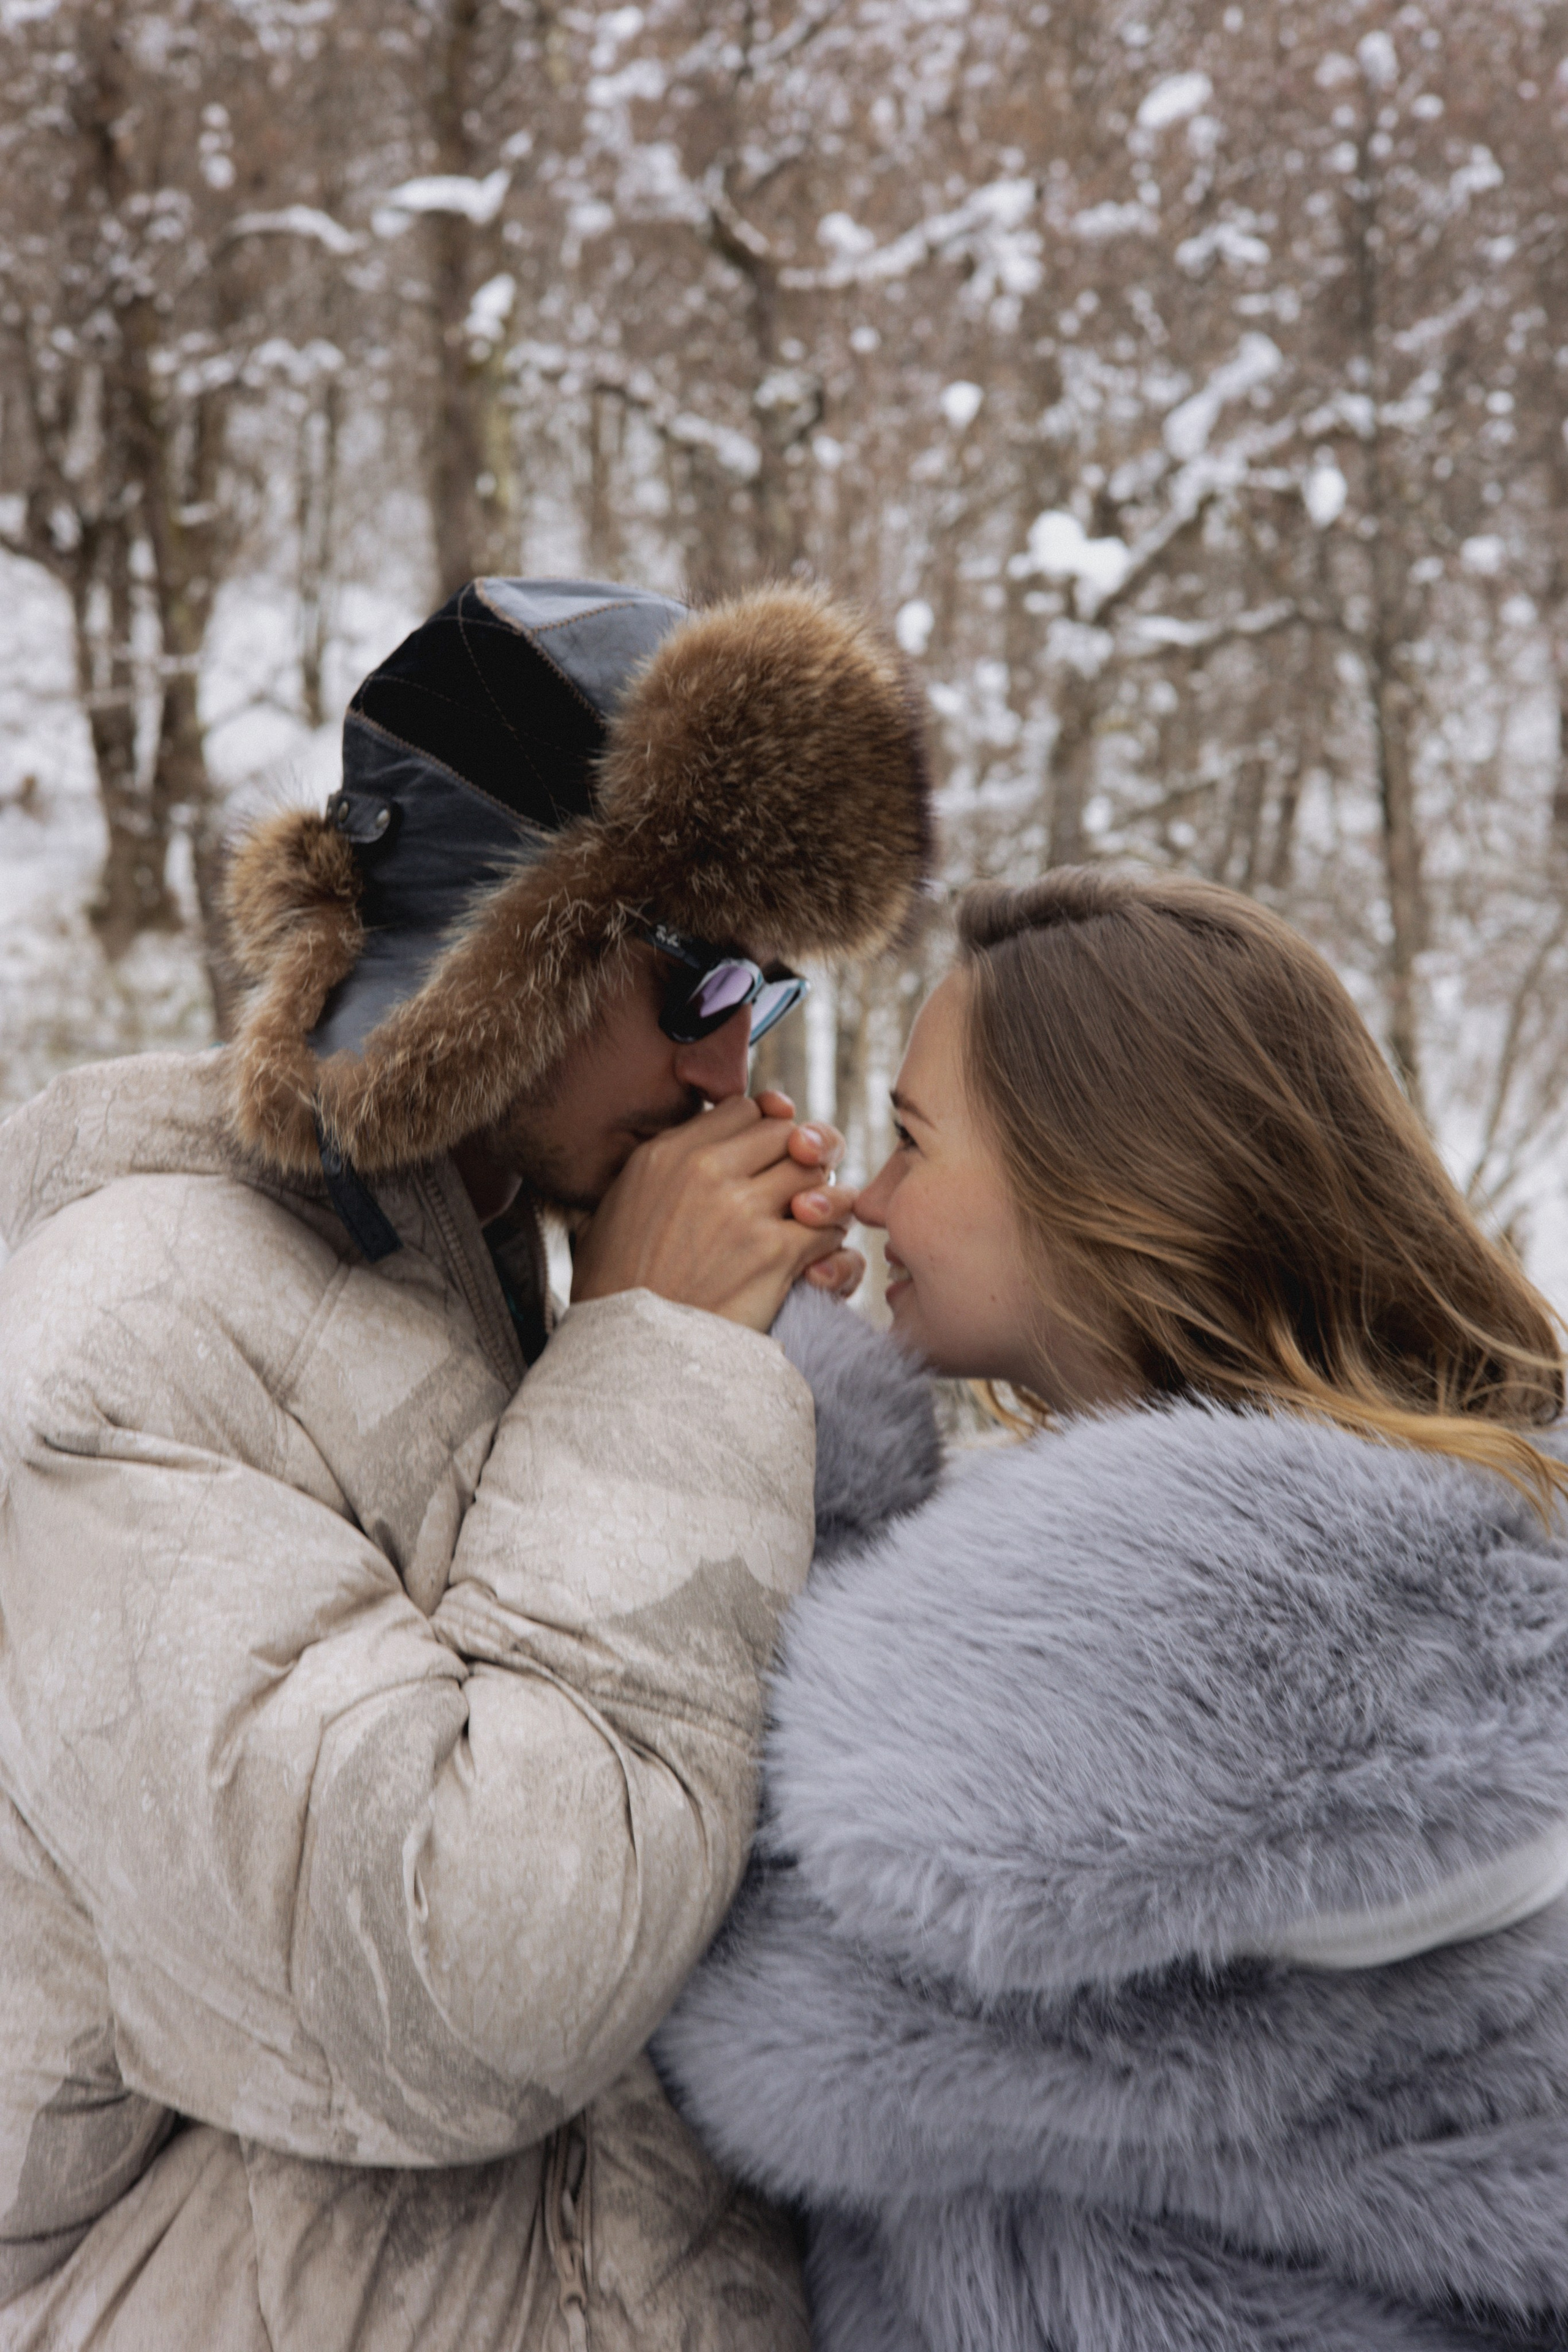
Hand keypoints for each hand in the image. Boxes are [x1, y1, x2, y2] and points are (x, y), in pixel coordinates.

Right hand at [570, 1094, 855, 1330]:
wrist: (630, 1354)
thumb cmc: (617, 1291)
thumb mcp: (611, 1213)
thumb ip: (652, 1173)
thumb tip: (683, 1145)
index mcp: (667, 1154)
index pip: (745, 1109)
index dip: (765, 1130)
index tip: (768, 1157)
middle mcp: (706, 1171)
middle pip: (788, 1134)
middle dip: (800, 1160)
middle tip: (795, 1192)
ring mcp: (743, 1209)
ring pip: (816, 1176)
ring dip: (821, 1200)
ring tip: (808, 1224)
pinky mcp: (775, 1252)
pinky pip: (829, 1227)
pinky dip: (829, 1244)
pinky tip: (812, 1263)